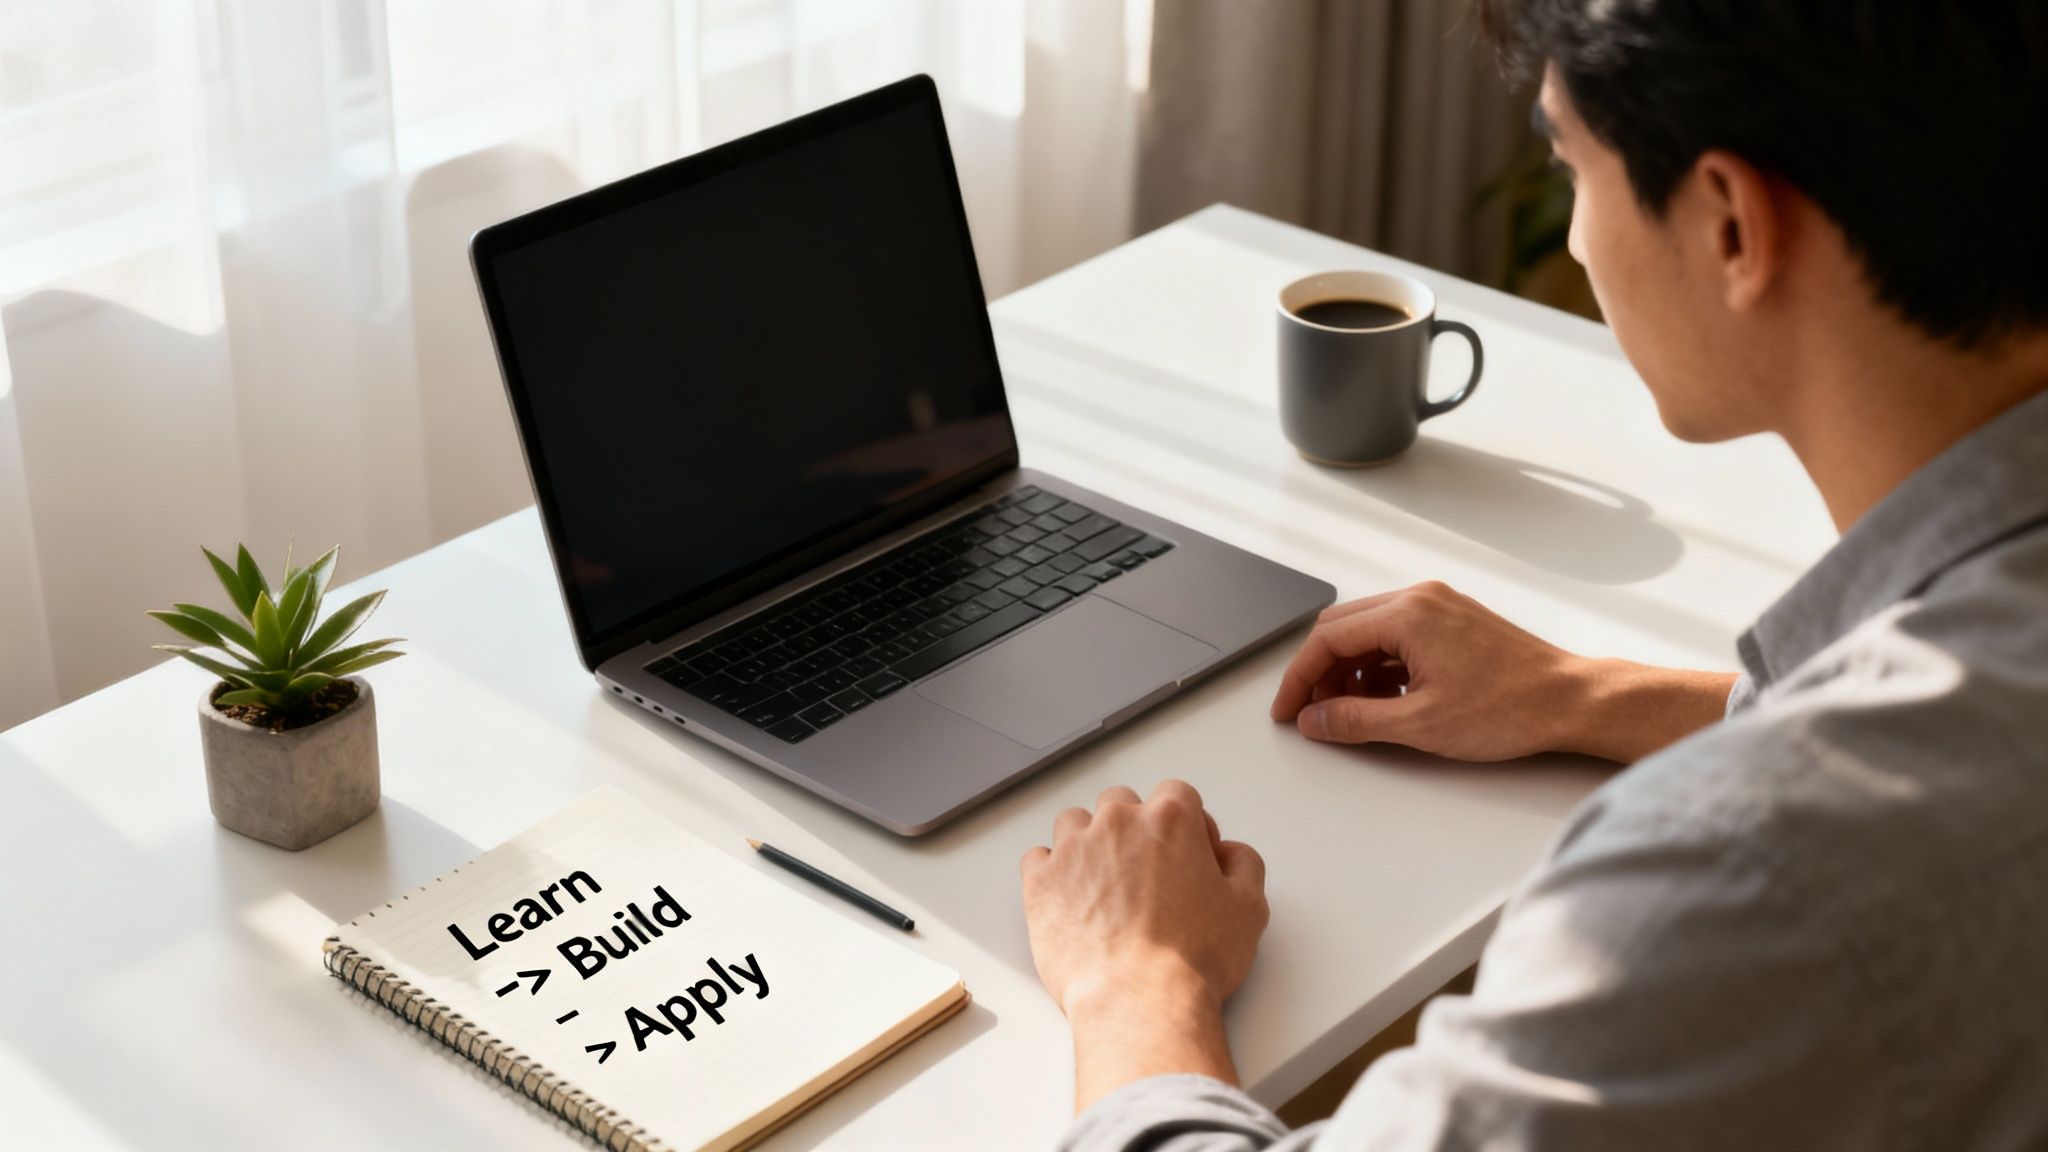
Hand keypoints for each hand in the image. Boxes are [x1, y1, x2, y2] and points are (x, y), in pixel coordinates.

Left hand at [1021, 781, 1267, 1110]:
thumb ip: (1243, 865)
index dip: (1186, 824)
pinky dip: (1051, 872)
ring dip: (1088, 843)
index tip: (1188, 852)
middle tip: (1146, 873)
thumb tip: (1230, 854)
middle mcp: (1118, 823)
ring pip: (1075, 822)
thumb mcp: (1248, 909)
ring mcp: (1073, 850)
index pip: (1177, 795)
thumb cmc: (1191, 959)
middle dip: (1134, 829)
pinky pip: (1037, 858)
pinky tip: (1069, 898)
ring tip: (1103, 884)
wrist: (1139, 999)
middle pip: (1122, 803)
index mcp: (1169, 820)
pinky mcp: (1040, 882)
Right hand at [1270, 581, 1737, 762]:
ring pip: (1369, 631)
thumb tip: (1314, 720)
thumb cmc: (1510, 709)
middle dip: (1320, 672)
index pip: (1328, 638)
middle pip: (1343, 628)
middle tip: (1312, 714)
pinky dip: (1379, 665)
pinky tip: (1384, 700)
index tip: (1289, 712)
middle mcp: (1421, 598)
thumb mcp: (1419, 725)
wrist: (1572, 701)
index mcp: (1408, 614)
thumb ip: (1354, 720)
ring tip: (1349, 713)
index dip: (1299, 679)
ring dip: (1350, 670)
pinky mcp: (1454, 620)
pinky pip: (1397, 635)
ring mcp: (1440, 605)